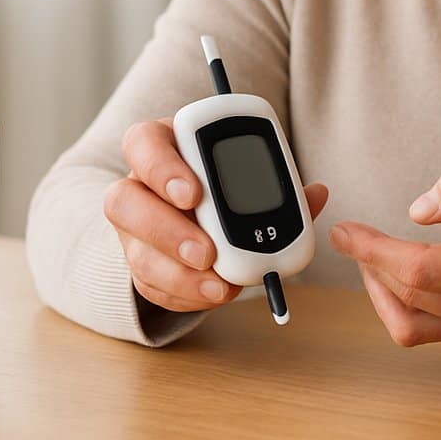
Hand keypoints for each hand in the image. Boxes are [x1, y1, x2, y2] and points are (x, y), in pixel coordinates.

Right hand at [104, 117, 330, 312]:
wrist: (201, 209)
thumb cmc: (226, 179)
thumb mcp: (248, 168)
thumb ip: (277, 180)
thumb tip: (316, 194)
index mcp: (163, 146)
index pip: (142, 144)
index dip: (162, 168)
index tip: (194, 192)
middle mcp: (139, 186)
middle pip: (124, 203)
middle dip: (167, 231)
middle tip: (207, 252)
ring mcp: (134, 228)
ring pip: (135, 253)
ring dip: (178, 275)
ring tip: (219, 286)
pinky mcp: (141, 263)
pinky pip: (150, 286)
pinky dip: (184, 295)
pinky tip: (213, 295)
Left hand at [328, 150, 440, 345]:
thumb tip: (419, 210)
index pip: (423, 272)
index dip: (375, 250)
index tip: (347, 230)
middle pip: (410, 297)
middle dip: (369, 263)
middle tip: (348, 233)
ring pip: (409, 324)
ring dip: (378, 289)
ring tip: (367, 252)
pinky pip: (422, 330)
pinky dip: (396, 303)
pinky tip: (389, 271)